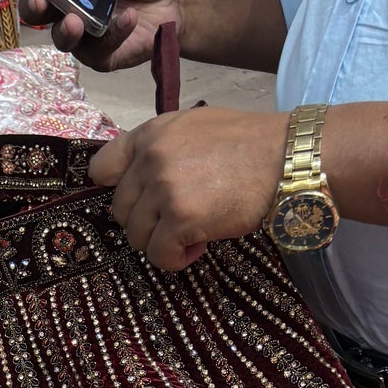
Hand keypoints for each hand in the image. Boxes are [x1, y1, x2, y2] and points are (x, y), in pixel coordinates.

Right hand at [18, 0, 179, 70]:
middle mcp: (69, 6)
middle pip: (38, 13)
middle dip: (34, 9)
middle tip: (40, 4)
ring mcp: (84, 34)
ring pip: (62, 39)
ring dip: (65, 31)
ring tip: (75, 21)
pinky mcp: (102, 56)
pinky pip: (99, 51)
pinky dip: (114, 35)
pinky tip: (129, 18)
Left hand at [88, 106, 288, 270]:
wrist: (286, 157)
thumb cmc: (248, 145)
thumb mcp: (195, 129)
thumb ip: (161, 150)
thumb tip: (139, 181)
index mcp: (152, 135)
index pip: (101, 167)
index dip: (116, 190)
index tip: (138, 202)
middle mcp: (151, 159)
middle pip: (120, 211)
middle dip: (146, 222)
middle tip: (178, 220)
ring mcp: (163, 188)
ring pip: (136, 237)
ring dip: (162, 242)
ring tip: (193, 232)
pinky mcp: (180, 218)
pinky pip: (159, 255)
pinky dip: (177, 258)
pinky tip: (199, 245)